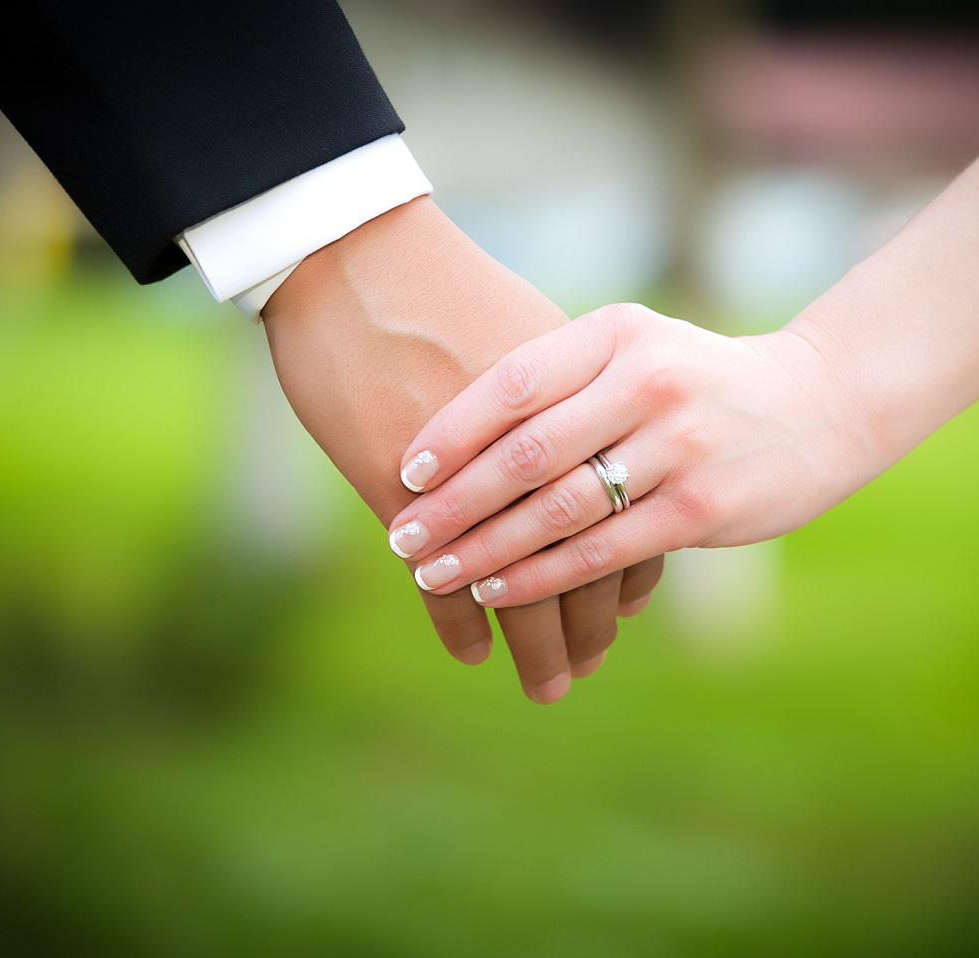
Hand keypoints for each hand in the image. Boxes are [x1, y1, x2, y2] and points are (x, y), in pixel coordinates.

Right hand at [261, 198, 663, 701]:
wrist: (351, 255)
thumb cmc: (433, 286)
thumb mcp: (520, 331)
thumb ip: (565, 390)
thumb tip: (596, 429)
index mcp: (577, 405)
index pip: (617, 507)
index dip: (625, 562)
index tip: (627, 606)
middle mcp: (540, 446)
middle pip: (582, 555)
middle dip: (587, 620)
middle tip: (589, 663)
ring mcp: (474, 474)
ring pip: (523, 581)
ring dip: (538, 640)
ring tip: (550, 681)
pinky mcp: (404, 491)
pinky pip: (446, 579)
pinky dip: (461, 624)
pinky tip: (472, 654)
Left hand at [387, 303, 879, 607]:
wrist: (820, 404)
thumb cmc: (697, 381)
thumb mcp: (633, 349)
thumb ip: (558, 378)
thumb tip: (450, 435)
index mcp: (617, 333)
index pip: (514, 383)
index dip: (451, 432)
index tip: (406, 473)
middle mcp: (647, 382)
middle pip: (526, 453)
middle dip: (453, 504)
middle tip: (401, 538)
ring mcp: (677, 447)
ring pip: (557, 509)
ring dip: (484, 549)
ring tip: (433, 573)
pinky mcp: (698, 509)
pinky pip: (598, 551)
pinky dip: (539, 576)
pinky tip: (495, 591)